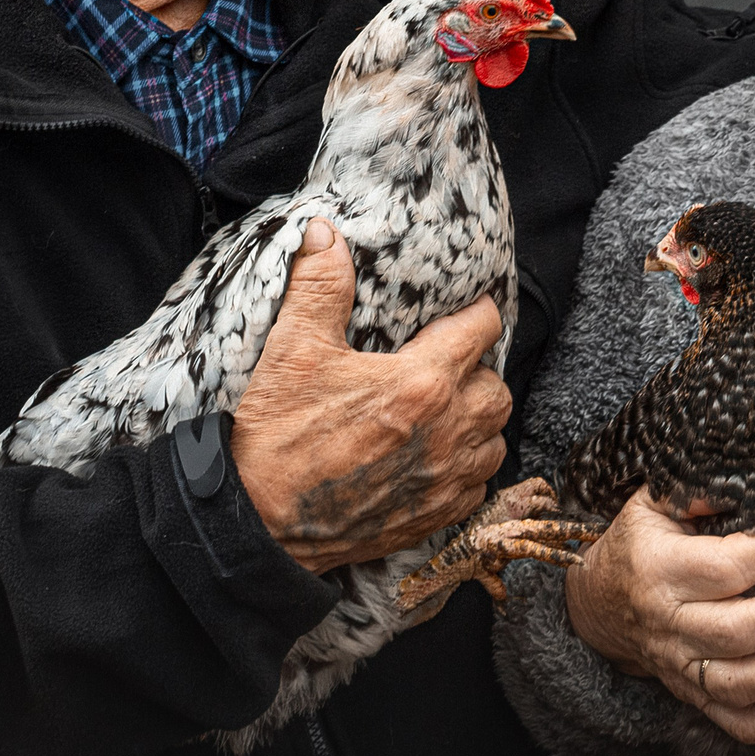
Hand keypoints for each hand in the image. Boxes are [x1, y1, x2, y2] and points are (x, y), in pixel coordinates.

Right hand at [230, 220, 512, 574]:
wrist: (257, 522)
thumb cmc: (275, 436)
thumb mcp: (294, 349)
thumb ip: (319, 285)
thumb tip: (324, 232)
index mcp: (423, 382)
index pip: (482, 329)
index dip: (475, 313)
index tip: (463, 312)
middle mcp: (447, 431)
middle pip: (496, 387)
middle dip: (478, 371)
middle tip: (444, 365)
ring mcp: (444, 479)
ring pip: (494, 439)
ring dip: (478, 422)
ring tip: (444, 411)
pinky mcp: (434, 516)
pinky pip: (477, 486)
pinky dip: (466, 469)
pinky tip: (434, 458)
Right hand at [563, 489, 754, 743]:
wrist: (596, 604)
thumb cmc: (637, 544)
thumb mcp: (652, 502)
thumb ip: (697, 489)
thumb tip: (752, 484)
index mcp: (659, 570)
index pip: (723, 568)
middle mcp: (669, 624)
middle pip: (736, 631)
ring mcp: (680, 667)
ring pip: (739, 683)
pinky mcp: (692, 695)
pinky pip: (734, 721)